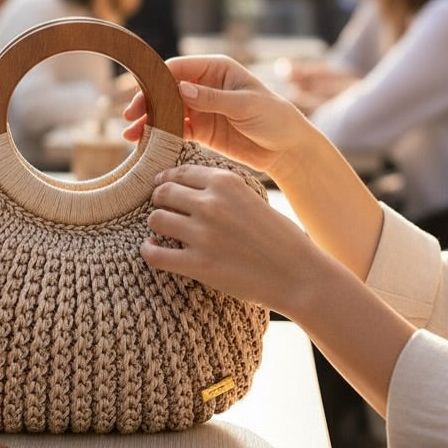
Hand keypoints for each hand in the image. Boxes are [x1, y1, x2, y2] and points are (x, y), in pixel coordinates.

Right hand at [123, 55, 314, 177]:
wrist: (288, 149)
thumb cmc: (274, 117)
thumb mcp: (246, 104)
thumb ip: (214, 98)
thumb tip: (183, 90)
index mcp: (215, 69)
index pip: (177, 69)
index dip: (157, 81)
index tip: (142, 97)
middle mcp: (204, 85)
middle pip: (166, 90)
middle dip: (147, 102)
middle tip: (130, 117)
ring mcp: (200, 108)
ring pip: (166, 111)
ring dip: (148, 122)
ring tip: (130, 136)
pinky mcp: (201, 130)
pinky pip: (175, 131)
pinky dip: (160, 136)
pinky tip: (145, 144)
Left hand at [141, 164, 320, 314]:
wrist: (298, 275)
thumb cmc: (279, 236)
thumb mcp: (251, 196)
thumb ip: (221, 189)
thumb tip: (187, 185)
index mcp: (225, 182)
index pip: (180, 172)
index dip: (166, 178)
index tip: (161, 184)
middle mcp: (210, 203)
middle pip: (163, 192)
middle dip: (159, 199)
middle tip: (161, 207)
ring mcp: (202, 234)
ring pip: (156, 219)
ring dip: (156, 224)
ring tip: (161, 230)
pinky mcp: (198, 265)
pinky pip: (155, 254)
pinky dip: (148, 251)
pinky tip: (152, 249)